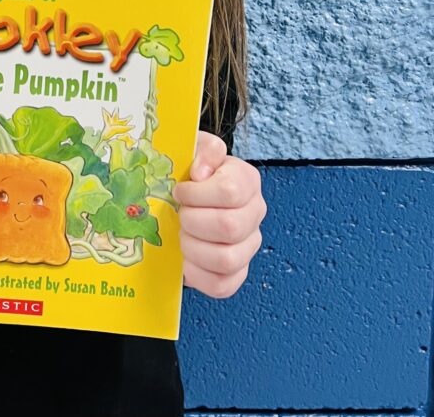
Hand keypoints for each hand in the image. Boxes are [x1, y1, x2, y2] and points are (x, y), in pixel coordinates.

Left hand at [172, 130, 265, 298]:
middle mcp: (254, 213)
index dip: (196, 194)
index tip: (179, 191)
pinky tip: (185, 259)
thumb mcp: (193, 148)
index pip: (230, 192)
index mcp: (246, 180)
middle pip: (228, 227)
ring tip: (182, 235)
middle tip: (179, 214)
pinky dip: (197, 274)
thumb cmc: (188, 173)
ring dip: (193, 247)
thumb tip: (201, 172)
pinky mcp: (237, 273)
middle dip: (192, 221)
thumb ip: (203, 150)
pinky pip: (222, 286)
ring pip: (226, 259)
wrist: (186, 198)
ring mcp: (248, 246)